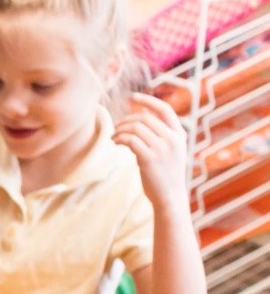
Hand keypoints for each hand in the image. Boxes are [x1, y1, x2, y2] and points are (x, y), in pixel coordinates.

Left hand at [114, 93, 188, 214]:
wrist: (169, 196)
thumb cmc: (166, 174)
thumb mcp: (171, 151)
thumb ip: (162, 134)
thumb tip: (143, 117)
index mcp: (179, 134)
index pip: (165, 109)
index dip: (148, 101)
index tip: (133, 97)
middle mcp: (172, 139)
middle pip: (144, 118)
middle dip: (126, 120)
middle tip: (115, 128)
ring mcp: (162, 148)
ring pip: (135, 128)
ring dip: (120, 130)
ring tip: (113, 137)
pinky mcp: (149, 158)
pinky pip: (130, 140)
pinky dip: (119, 138)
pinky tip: (115, 142)